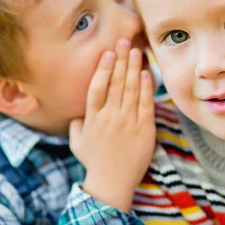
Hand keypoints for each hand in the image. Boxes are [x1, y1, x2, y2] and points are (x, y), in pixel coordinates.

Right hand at [69, 39, 155, 211]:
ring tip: (137, 50)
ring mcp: (127, 122)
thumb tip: (79, 111)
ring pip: (131, 89)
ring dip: (134, 67)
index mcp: (92, 118)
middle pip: (116, 83)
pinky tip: (146, 72)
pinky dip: (147, 87)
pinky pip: (146, 104)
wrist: (112, 184)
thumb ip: (77, 123)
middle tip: (125, 40)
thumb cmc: (94, 162)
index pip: (97, 87)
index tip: (108, 51)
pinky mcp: (144, 129)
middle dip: (121, 59)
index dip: (103, 68)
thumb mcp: (77, 142)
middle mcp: (110, 117)